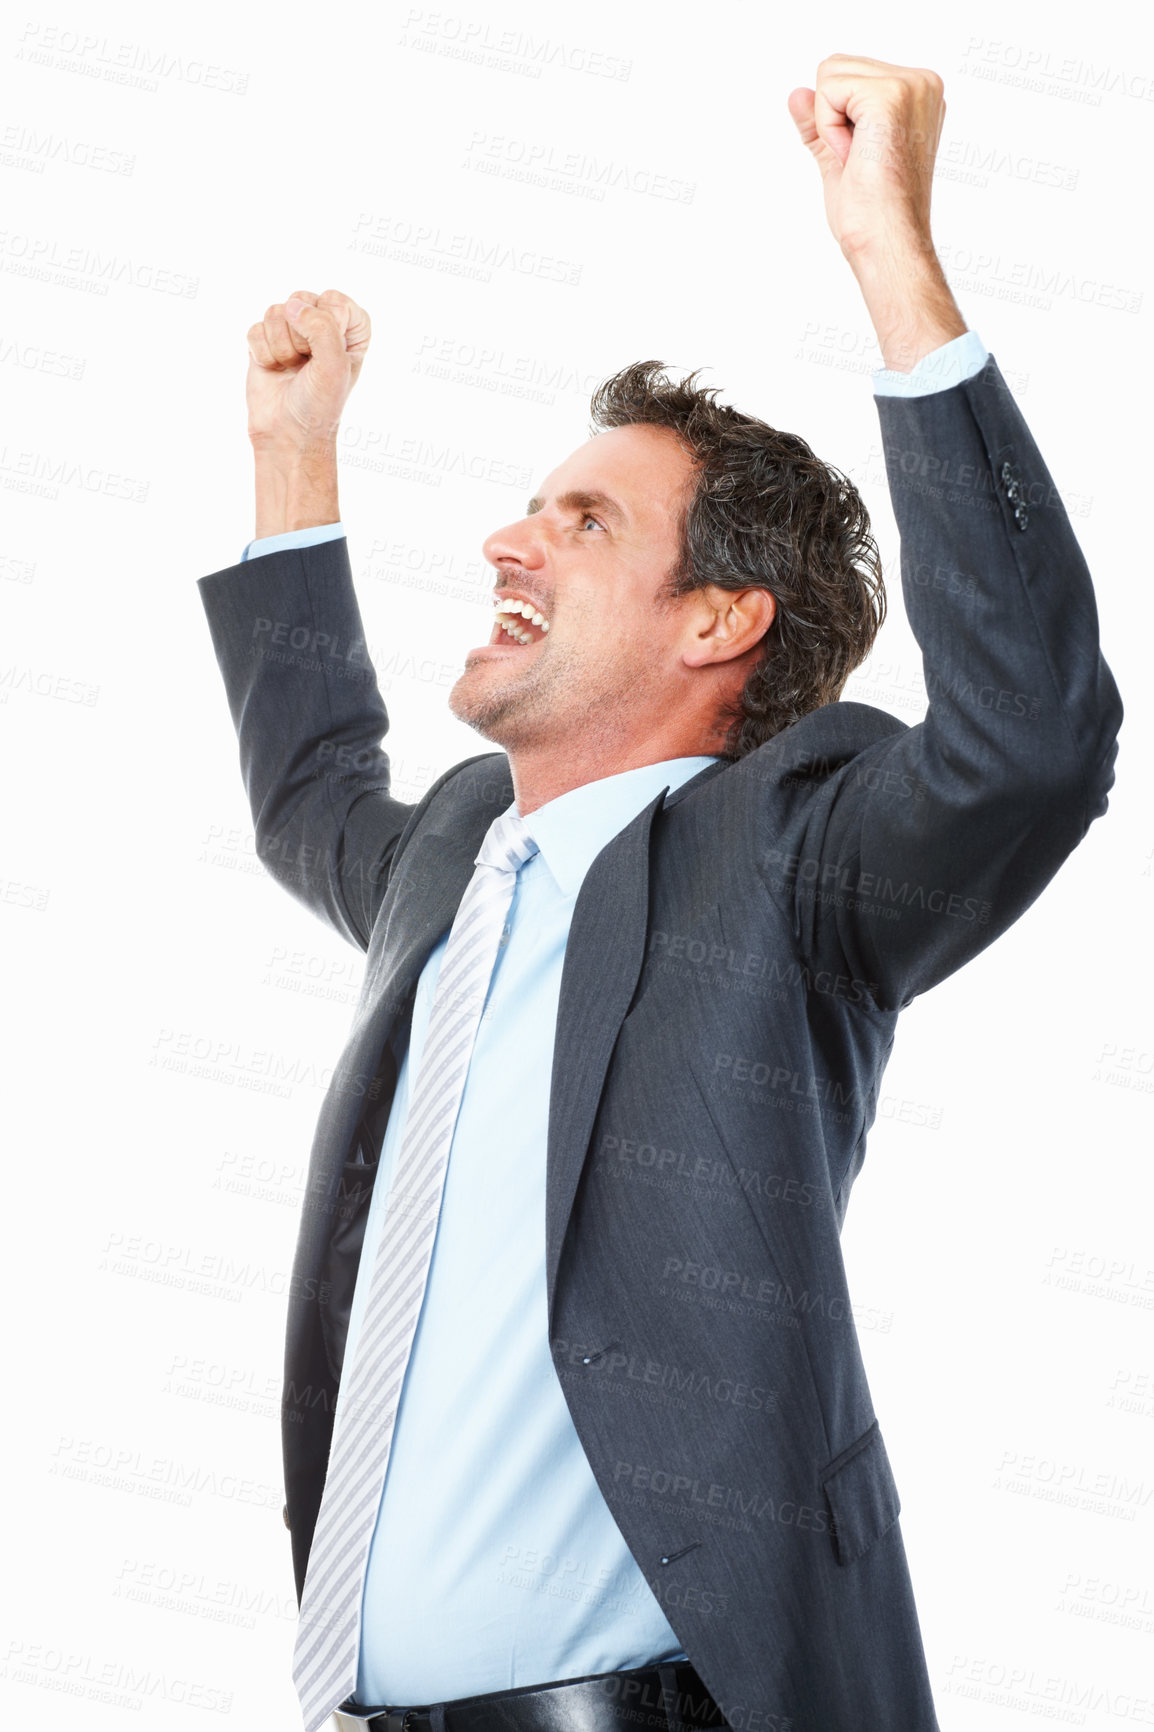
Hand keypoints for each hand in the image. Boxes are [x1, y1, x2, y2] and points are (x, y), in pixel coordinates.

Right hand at [246, 288, 370, 450]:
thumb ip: (322, 327)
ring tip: (291, 369)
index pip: (335, 300)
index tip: (329, 355)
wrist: (288, 433)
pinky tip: (274, 370)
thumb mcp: (335, 365)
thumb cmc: (319, 403)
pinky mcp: (264, 341)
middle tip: (307, 364)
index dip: (328, 326)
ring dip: (281, 348)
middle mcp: (320, 324)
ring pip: (275, 313)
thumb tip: (291, 306)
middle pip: (301, 300)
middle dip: (300, 337)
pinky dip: (263, 354)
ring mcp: (290, 331)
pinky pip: (256, 330)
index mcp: (349, 328)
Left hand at [788, 55, 965, 370]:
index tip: (860, 158)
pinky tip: (853, 157)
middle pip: (837, 66)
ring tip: (858, 160)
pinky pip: (828, 90)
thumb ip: (820, 123)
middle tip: (857, 161)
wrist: (888, 246)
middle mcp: (922, 83)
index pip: (848, 75)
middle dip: (830, 117)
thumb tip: (796, 94)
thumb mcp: (839, 159)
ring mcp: (911, 86)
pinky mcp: (891, 96)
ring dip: (829, 124)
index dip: (835, 119)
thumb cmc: (874, 218)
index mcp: (918, 95)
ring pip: (830, 74)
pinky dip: (828, 128)